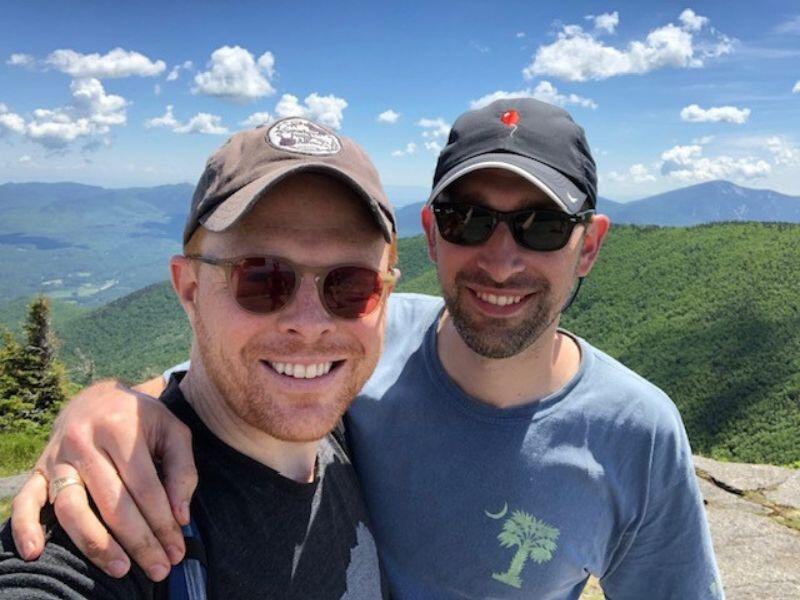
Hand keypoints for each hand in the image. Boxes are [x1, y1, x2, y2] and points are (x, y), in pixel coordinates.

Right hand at [10, 379, 197, 580]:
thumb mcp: (173, 430)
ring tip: (120, 568)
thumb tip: (180, 516)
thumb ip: (183, 470)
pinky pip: (25, 500)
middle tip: (158, 568)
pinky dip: (25, 527)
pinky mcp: (38, 469)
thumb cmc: (142, 419)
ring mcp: (57, 456)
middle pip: (113, 503)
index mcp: (120, 428)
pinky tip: (36, 551)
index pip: (145, 487)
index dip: (162, 523)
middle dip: (139, 540)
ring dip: (95, 544)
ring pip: (72, 507)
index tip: (177, 550)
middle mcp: (84, 441)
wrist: (100, 397)